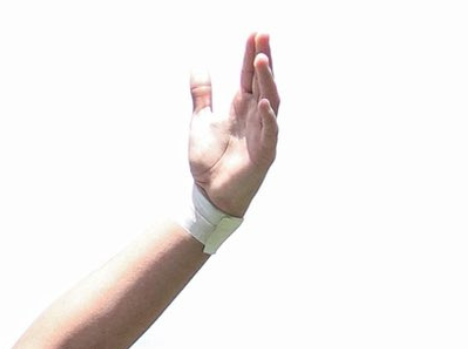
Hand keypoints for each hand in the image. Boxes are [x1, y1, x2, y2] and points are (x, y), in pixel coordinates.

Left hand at [188, 33, 280, 216]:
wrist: (209, 194)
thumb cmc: (209, 160)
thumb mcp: (201, 120)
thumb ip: (202, 93)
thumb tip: (198, 65)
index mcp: (241, 107)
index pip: (249, 76)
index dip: (251, 55)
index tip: (254, 34)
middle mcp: (255, 117)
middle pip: (263, 83)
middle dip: (264, 60)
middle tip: (263, 37)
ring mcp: (262, 134)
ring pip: (269, 102)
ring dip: (266, 82)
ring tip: (262, 61)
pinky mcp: (264, 154)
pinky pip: (269, 133)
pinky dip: (267, 118)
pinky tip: (262, 102)